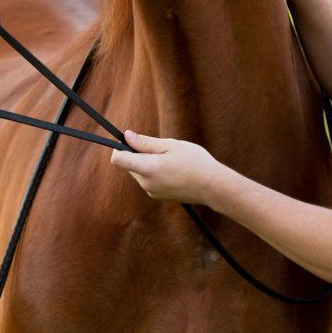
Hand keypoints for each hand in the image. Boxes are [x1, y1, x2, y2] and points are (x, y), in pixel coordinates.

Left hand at [110, 131, 226, 204]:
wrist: (212, 186)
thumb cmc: (195, 162)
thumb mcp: (171, 145)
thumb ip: (145, 142)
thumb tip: (126, 136)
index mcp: (147, 169)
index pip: (118, 159)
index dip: (120, 147)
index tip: (133, 140)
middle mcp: (146, 183)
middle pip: (129, 165)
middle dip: (139, 154)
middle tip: (162, 149)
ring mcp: (152, 192)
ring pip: (140, 172)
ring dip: (148, 164)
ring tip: (171, 160)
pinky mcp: (158, 196)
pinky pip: (149, 180)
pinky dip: (156, 173)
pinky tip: (174, 170)